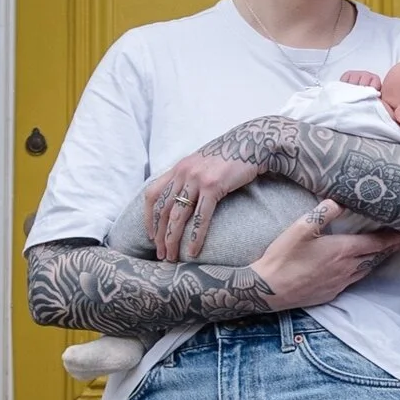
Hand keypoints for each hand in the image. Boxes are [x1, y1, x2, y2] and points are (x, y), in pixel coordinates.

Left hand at [144, 146, 262, 261]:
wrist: (251, 142)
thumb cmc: (229, 157)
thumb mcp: (202, 164)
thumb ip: (190, 178)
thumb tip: (183, 198)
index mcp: (178, 168)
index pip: (152, 195)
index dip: (148, 218)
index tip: (151, 236)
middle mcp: (183, 172)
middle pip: (163, 210)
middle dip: (159, 235)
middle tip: (161, 254)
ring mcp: (197, 179)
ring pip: (178, 216)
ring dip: (172, 240)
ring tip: (173, 258)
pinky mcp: (213, 186)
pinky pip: (200, 217)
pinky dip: (195, 236)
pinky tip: (193, 251)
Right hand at [251, 198, 399, 311]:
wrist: (269, 289)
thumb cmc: (283, 257)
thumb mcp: (301, 227)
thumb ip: (324, 212)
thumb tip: (341, 201)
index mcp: (342, 251)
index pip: (375, 243)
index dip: (391, 238)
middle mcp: (346, 269)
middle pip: (374, 257)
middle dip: (389, 248)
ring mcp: (340, 283)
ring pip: (366, 270)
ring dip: (376, 260)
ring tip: (384, 252)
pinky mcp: (332, 293)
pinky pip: (354, 280)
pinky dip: (362, 271)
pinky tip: (359, 268)